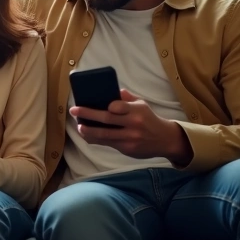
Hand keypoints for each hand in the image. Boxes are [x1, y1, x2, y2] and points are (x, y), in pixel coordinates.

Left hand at [70, 89, 193, 165]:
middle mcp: (133, 124)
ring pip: (104, 134)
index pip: (120, 107)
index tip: (100, 104)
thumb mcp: (142, 104)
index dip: (110, 106)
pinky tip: (86, 135)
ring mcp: (129, 138)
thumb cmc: (149, 119)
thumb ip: (126, 98)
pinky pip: (107, 143)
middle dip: (88, 114)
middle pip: (107, 119)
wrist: (164, 139)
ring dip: (88, 130)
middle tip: (74, 110)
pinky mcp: (126, 148)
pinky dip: (95, 139)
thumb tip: (111, 90)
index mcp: (137, 110)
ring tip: (79, 126)